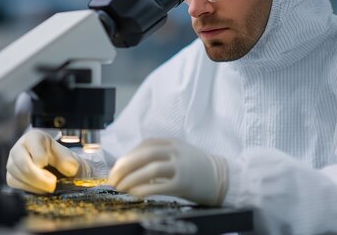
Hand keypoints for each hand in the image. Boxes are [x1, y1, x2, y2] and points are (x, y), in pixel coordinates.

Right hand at [6, 129, 85, 193]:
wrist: (61, 172)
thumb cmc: (63, 162)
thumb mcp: (70, 158)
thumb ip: (69, 162)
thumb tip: (69, 170)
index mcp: (34, 138)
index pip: (32, 145)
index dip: (42, 158)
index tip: (49, 165)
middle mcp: (19, 148)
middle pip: (21, 162)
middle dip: (38, 176)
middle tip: (52, 184)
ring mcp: (13, 162)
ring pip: (16, 174)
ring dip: (35, 184)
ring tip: (50, 187)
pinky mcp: (11, 176)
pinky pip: (14, 183)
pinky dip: (29, 188)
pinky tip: (41, 189)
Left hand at [108, 139, 227, 205]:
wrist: (224, 178)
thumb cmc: (198, 168)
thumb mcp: (180, 153)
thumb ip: (161, 155)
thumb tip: (133, 166)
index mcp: (173, 143)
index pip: (145, 145)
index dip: (128, 155)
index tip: (117, 167)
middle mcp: (176, 152)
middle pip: (144, 155)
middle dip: (124, 167)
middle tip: (112, 179)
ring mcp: (181, 167)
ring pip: (150, 170)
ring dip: (131, 179)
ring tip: (120, 188)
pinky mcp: (184, 184)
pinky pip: (160, 186)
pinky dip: (144, 189)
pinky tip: (135, 194)